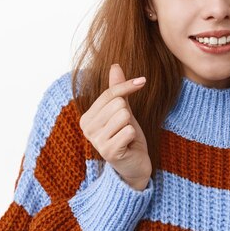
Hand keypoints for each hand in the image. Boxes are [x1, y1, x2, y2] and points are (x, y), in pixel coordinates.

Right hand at [79, 64, 151, 190]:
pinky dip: (133, 137)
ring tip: (126, 137)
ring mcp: (96, 141)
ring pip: (123, 116)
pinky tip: (128, 146)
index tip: (142, 81)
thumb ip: (117, 90)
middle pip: (117, 104)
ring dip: (130, 126)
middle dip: (128, 115)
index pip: (110, 93)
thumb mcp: (123, 111)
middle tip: (125, 129)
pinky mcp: (108, 152)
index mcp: (87, 118)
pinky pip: (129, 131)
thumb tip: (115, 66)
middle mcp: (87, 129)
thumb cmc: (127, 137)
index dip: (128, 86)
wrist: (134, 165)